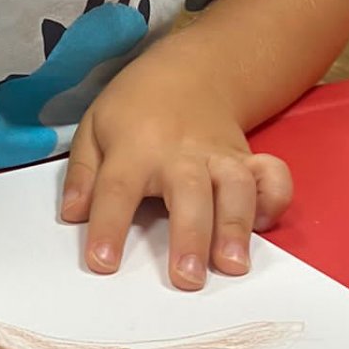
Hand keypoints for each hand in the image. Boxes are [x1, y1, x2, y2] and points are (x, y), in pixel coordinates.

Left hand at [60, 50, 292, 290]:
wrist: (192, 69)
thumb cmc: (136, 108)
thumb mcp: (94, 127)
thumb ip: (83, 174)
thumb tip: (73, 215)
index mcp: (134, 149)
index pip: (117, 190)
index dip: (108, 227)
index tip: (103, 264)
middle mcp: (180, 154)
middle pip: (188, 193)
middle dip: (190, 235)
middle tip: (188, 278)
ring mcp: (219, 156)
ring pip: (235, 188)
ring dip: (236, 225)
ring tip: (233, 264)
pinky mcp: (248, 158)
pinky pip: (272, 176)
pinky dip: (275, 198)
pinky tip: (264, 225)